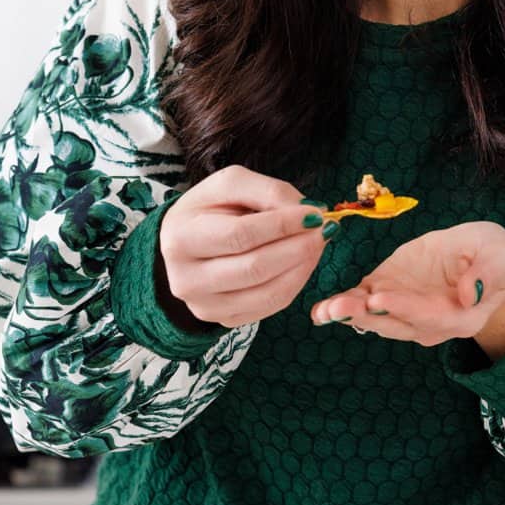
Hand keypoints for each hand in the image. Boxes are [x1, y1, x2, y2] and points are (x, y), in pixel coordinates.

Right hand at [160, 164, 334, 328]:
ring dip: (303, 267)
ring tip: (318, 243)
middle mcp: (186, 279)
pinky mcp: (223, 319)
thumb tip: (308, 211)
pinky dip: (295, 283)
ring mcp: (204, 306)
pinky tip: (304, 262)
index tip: (314, 213)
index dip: (282, 225)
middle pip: (255, 268)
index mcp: (181, 238)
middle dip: (298, 247)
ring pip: (267, 293)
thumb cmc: (208, 210)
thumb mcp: (229, 185)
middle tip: (324, 229)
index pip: (240, 235)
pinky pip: (270, 306)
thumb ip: (268, 192)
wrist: (183, 244)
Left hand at [310, 221, 504, 346]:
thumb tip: (471, 293)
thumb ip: (489, 272)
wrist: (475, 257)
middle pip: (396, 323)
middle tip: (340, 307)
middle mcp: (430, 324)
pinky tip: (320, 310)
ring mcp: (405, 312)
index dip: (405, 307)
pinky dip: (341, 308)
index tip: (380, 297)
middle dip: (366, 315)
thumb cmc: (490, 253)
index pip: (432, 315)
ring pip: (375, 318)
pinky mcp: (386, 295)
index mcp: (461, 317)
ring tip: (327, 309)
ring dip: (350, 314)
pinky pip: (362, 305)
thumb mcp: (498, 253)